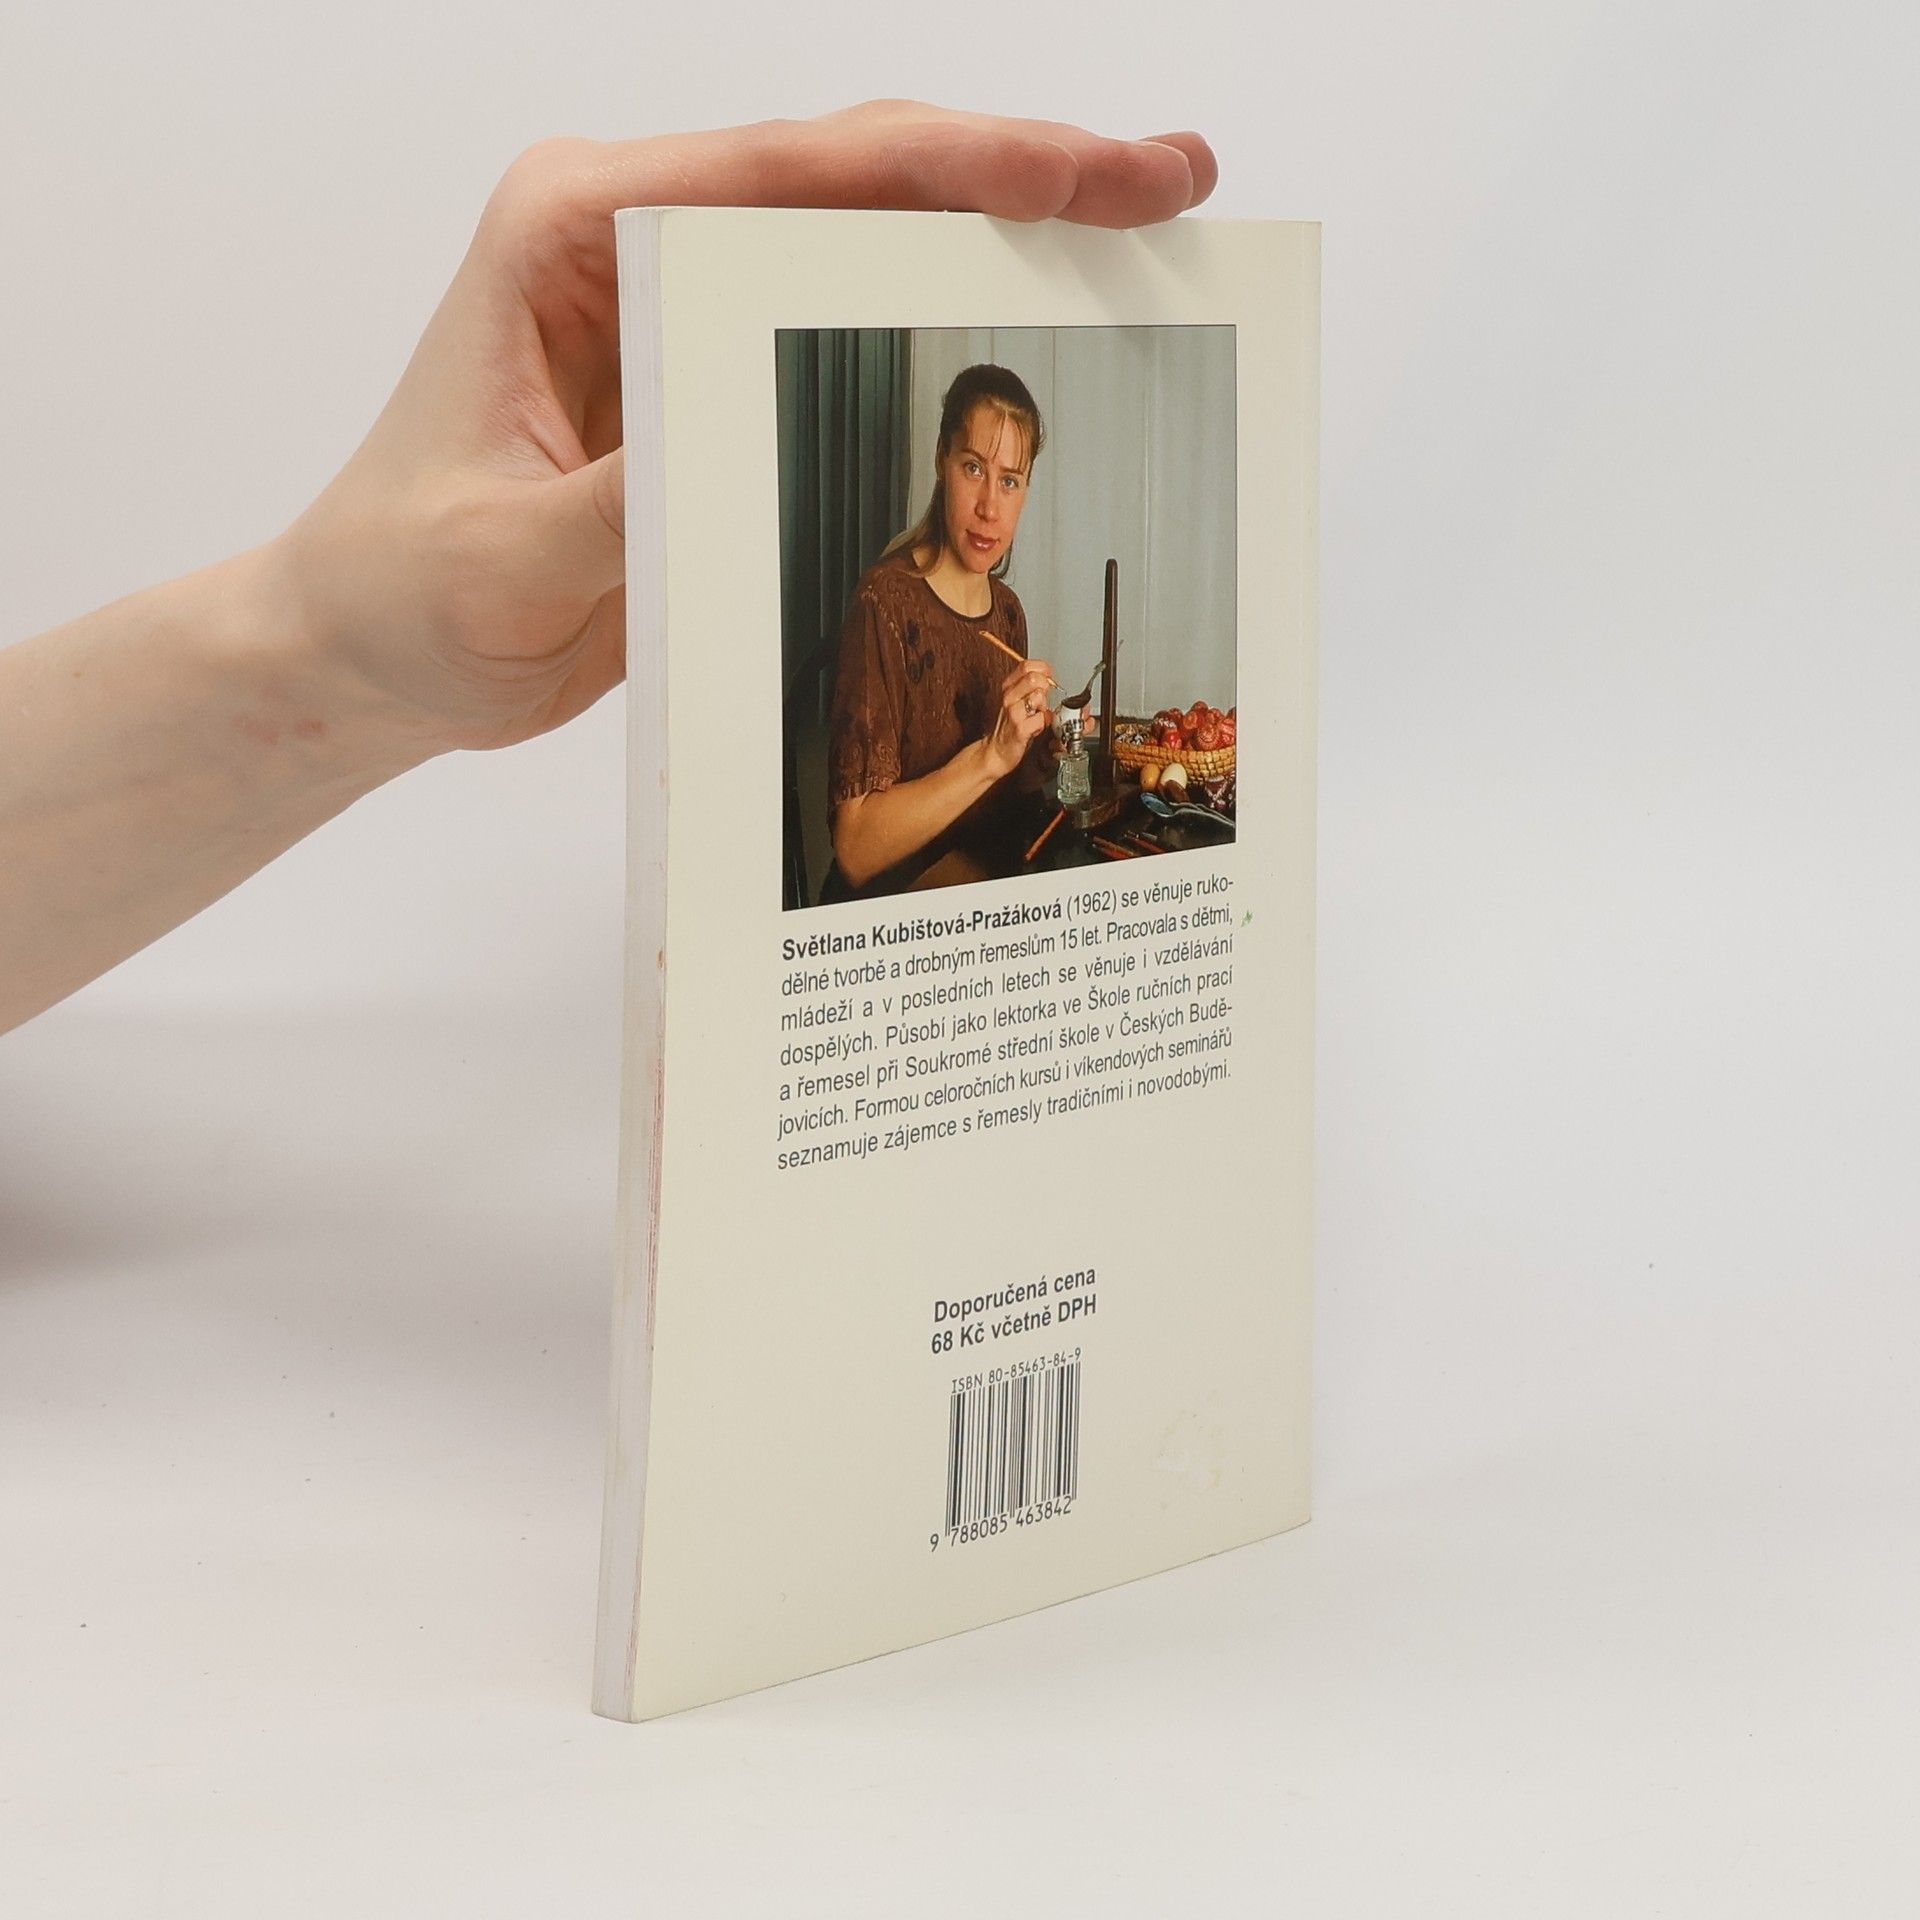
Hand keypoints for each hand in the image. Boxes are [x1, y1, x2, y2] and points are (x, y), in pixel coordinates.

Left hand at [281, 102, 1217, 759]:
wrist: (374, 651)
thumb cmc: (408, 585)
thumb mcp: (514, 548)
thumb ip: (634, 482)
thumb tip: (749, 429)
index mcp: (577, 228)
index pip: (793, 169)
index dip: (955, 165)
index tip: (1081, 178)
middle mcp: (638, 239)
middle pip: (856, 177)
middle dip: (1021, 175)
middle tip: (1166, 182)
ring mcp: (685, 306)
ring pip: (868, 241)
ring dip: (1005, 239)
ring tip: (1141, 233)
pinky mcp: (714, 382)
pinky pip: (847, 335)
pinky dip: (947, 324)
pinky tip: (1041, 326)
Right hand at [984, 659, 1056, 778]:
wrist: (997, 750)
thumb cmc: (1009, 725)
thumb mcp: (1015, 700)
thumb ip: (1029, 687)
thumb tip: (1047, 676)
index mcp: (1008, 687)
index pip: (1026, 666)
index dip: (1042, 669)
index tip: (1047, 677)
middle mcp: (1009, 697)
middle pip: (1034, 678)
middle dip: (1045, 689)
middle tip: (1042, 701)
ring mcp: (1013, 712)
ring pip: (1039, 697)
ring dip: (1044, 708)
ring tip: (1036, 716)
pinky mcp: (1020, 729)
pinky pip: (1041, 719)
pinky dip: (1042, 724)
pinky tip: (1035, 728)